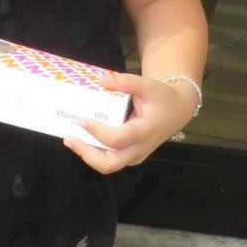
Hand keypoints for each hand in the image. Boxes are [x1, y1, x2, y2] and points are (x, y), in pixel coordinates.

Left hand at [64, 70, 195, 173]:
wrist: (177, 111)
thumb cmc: (162, 97)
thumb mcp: (147, 85)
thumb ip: (126, 82)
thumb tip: (102, 80)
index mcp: (144, 132)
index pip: (116, 139)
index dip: (97, 132)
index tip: (81, 120)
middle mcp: (138, 149)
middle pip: (109, 164)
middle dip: (86, 154)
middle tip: (69, 138)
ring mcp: (135, 155)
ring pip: (108, 165)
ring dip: (88, 155)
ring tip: (72, 139)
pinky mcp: (131, 156)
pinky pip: (111, 160)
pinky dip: (95, 153)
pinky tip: (84, 139)